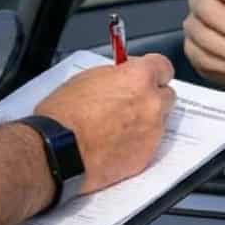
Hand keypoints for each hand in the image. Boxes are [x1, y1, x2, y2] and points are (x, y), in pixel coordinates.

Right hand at [35, 55, 175, 193]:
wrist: (58, 151)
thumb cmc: (66, 114)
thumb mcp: (88, 77)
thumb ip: (116, 75)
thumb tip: (123, 76)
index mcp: (139, 78)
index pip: (164, 67)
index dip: (153, 71)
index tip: (144, 75)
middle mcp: (152, 104)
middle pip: (166, 95)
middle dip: (152, 97)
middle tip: (131, 101)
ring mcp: (152, 132)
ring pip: (159, 122)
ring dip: (146, 121)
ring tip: (118, 127)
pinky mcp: (146, 157)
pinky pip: (149, 145)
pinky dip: (138, 144)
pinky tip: (116, 144)